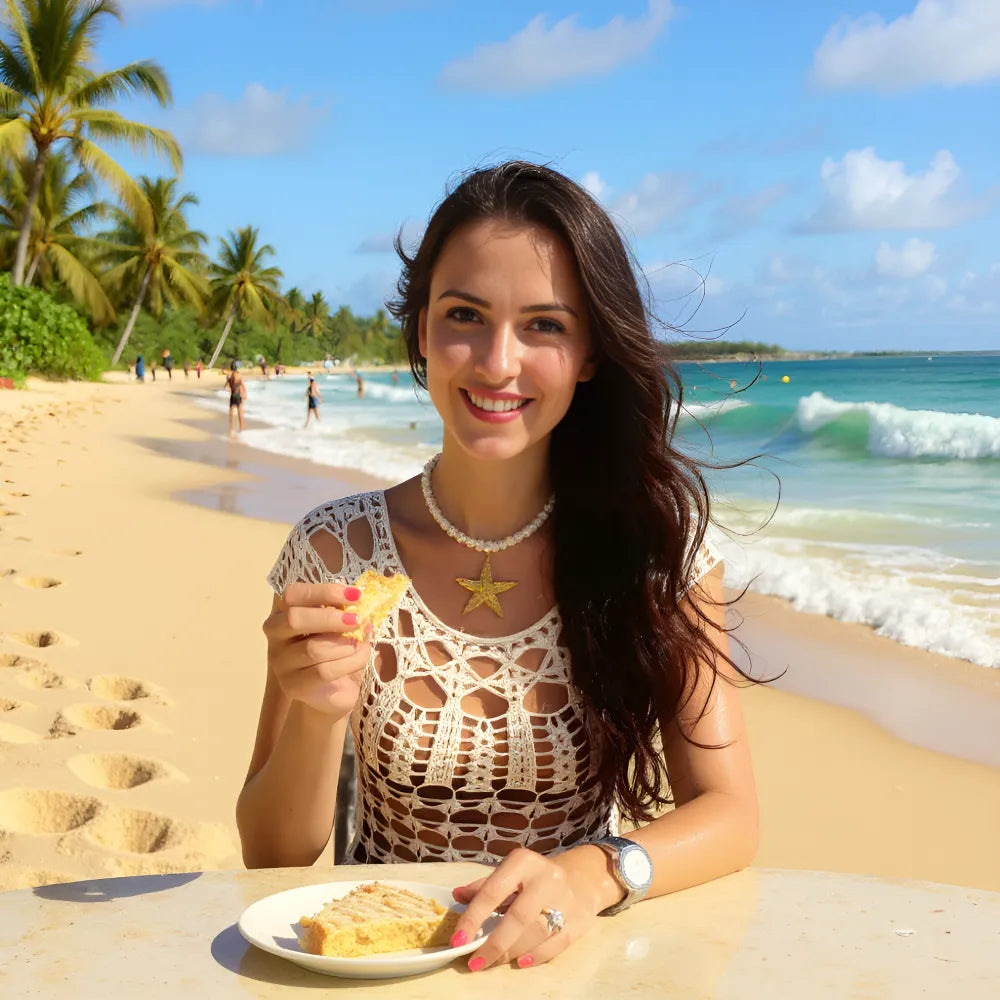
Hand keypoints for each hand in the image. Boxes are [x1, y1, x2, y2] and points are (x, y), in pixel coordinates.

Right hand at [262, 581, 371, 718]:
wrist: (334, 691)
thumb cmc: (335, 650)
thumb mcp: (339, 625)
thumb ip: (344, 611)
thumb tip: (360, 603)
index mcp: (284, 613)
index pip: (295, 594)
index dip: (325, 591)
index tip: (356, 594)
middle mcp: (276, 637)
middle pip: (295, 619)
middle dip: (331, 618)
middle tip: (357, 620)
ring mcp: (281, 664)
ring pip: (313, 648)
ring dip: (345, 644)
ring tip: (361, 643)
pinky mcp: (293, 686)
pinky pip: (323, 671)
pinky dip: (349, 662)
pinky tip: (359, 658)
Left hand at [449, 848, 600, 970]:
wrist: (582, 878)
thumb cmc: (535, 878)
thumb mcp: (511, 873)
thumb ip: (484, 886)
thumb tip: (456, 896)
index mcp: (523, 862)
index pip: (493, 891)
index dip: (473, 917)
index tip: (458, 940)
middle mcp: (546, 878)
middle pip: (517, 917)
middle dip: (493, 944)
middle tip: (475, 962)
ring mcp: (566, 900)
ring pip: (536, 933)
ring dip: (511, 952)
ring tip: (494, 961)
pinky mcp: (579, 920)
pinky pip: (555, 944)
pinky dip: (536, 956)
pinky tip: (520, 962)